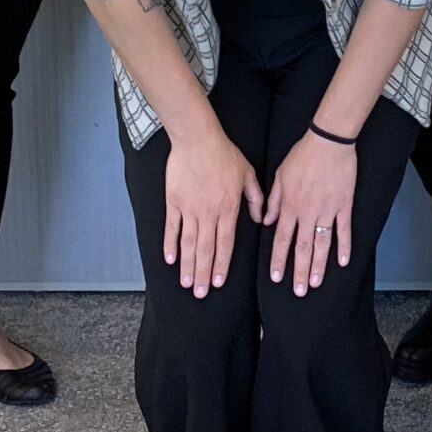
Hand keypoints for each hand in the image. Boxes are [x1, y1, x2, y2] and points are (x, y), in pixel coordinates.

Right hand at [162, 126, 262, 297]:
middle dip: (203, 273)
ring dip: (188, 265)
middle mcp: (208, 212)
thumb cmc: (224, 153)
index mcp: (228, 208)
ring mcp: (189, 208)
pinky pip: (171, 228)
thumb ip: (256, 198)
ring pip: (189, 243)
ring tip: (186, 284)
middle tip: (200, 293)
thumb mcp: (248, 173)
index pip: (226, 243)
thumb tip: (260, 218)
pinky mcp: (174, 202)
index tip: (218, 283)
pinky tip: (170, 260)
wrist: (197, 138)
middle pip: (206, 249)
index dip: (222, 265)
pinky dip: (170, 244)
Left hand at [263, 130, 357, 296]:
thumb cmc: (303, 155)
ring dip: (318, 265)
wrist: (328, 141)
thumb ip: (274, 200)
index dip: (279, 260)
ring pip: (322, 243)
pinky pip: (344, 230)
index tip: (276, 278)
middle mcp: (308, 212)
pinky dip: (344, 247)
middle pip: (302, 247)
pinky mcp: (344, 205)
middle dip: (299, 271)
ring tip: (315, 283)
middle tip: (298, 291)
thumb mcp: (280, 175)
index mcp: (290, 205)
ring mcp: (328, 210)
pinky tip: (343, 262)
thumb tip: (267, 220)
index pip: (282, 239)